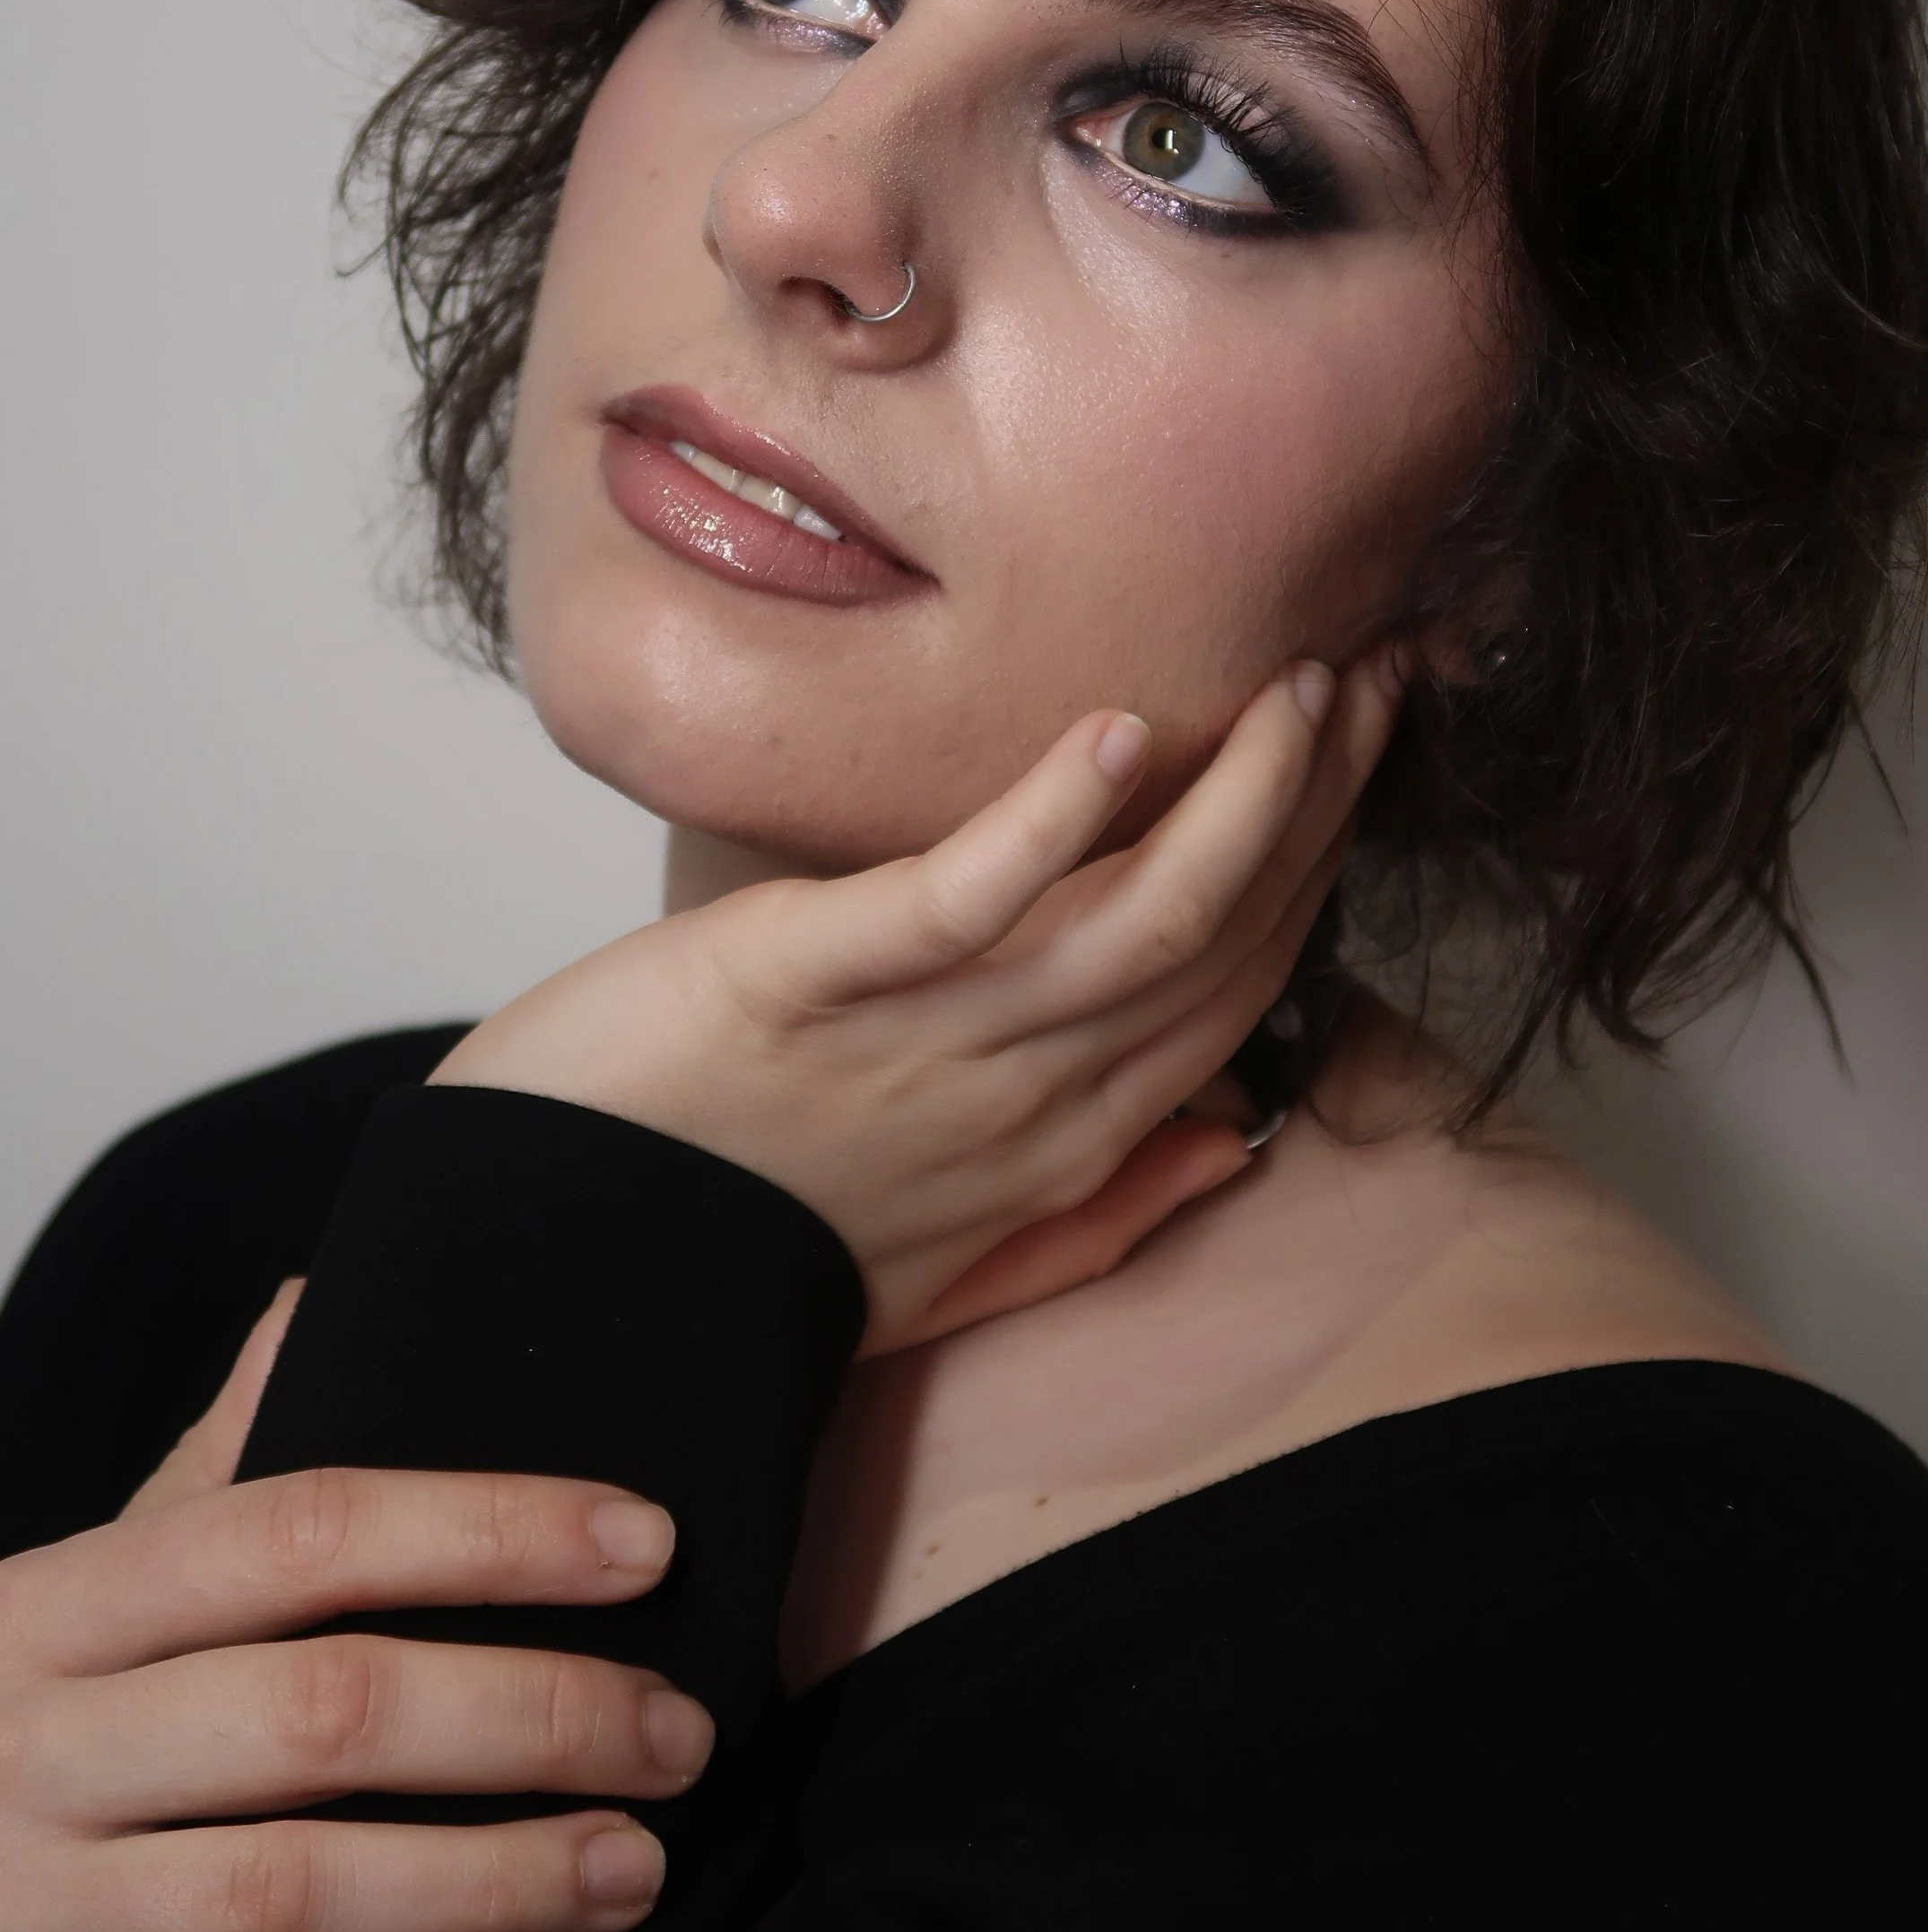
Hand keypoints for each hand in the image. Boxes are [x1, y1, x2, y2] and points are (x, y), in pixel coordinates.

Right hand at [0, 1293, 711, 1931]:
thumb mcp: (67, 1594)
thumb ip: (203, 1473)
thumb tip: (317, 1303)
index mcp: (57, 1608)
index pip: (301, 1530)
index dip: (486, 1529)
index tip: (649, 1543)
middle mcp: (30, 1749)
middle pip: (320, 1709)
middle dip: (530, 1717)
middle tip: (682, 1734)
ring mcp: (12, 1916)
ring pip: (278, 1891)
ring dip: (483, 1883)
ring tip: (633, 1865)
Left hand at [435, 651, 1400, 1344]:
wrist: (544, 1256)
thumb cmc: (738, 1231)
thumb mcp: (939, 1259)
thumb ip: (1096, 1210)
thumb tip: (1234, 1136)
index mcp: (1060, 1143)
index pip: (1244, 988)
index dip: (1326, 864)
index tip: (1369, 746)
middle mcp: (1027, 1098)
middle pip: (1226, 940)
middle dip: (1322, 803)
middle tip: (1379, 673)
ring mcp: (928, 1040)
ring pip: (1146, 920)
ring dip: (1243, 796)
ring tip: (1300, 685)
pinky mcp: (812, 977)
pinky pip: (961, 901)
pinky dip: (1048, 819)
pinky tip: (1115, 732)